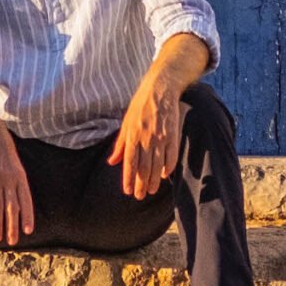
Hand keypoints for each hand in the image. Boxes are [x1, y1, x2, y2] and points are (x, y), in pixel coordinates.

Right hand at [0, 121, 34, 245]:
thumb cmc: (1, 147)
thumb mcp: (14, 162)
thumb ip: (15, 179)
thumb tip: (16, 195)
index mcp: (20, 176)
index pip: (26, 200)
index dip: (27, 216)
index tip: (28, 231)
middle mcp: (10, 179)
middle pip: (12, 207)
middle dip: (12, 226)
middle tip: (12, 242)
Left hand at [110, 72, 182, 199]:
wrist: (160, 89)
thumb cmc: (140, 106)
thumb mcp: (125, 123)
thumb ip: (120, 144)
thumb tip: (112, 162)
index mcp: (132, 135)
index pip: (129, 162)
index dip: (128, 178)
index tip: (127, 191)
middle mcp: (146, 138)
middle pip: (143, 167)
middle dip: (141, 184)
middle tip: (139, 196)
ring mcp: (160, 138)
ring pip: (157, 165)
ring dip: (154, 180)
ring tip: (152, 190)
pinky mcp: (173, 135)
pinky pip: (171, 156)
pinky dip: (169, 167)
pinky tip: (165, 175)